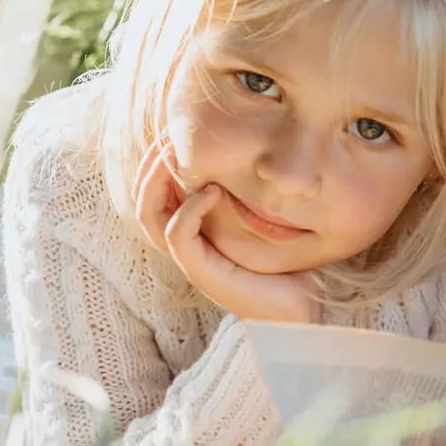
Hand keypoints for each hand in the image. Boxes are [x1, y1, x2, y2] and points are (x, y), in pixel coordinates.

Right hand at [135, 140, 318, 324]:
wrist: (301, 311)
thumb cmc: (287, 267)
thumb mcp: (267, 222)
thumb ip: (250, 196)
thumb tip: (257, 154)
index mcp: (195, 234)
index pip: (157, 195)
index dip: (157, 164)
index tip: (174, 133)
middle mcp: (186, 247)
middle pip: (144, 202)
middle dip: (150, 165)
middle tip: (168, 137)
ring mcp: (192, 261)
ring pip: (150, 216)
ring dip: (158, 180)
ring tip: (177, 154)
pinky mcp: (203, 273)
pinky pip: (178, 235)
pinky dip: (190, 209)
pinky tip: (213, 191)